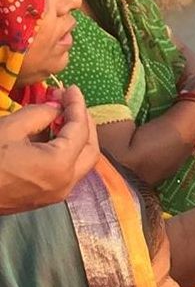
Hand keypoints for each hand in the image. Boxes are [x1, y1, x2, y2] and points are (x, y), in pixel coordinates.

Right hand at [0, 86, 99, 213]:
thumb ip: (39, 114)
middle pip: (90, 149)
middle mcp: (66, 183)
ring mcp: (58, 193)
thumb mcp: (10, 129)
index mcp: (60, 165)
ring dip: (77, 138)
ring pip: (81, 163)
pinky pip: (67, 172)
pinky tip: (52, 136)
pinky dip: (67, 152)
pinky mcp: (47, 197)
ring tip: (62, 116)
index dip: (77, 106)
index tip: (71, 89)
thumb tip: (56, 108)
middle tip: (70, 103)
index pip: (80, 130)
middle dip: (85, 123)